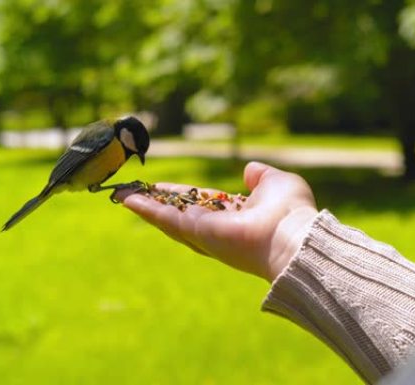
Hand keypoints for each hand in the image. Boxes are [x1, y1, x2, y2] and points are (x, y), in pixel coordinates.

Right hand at [121, 162, 317, 281]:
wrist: (293, 235)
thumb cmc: (291, 211)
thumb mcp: (277, 183)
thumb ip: (261, 176)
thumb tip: (249, 169)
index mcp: (237, 215)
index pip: (202, 203)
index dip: (180, 195)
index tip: (160, 188)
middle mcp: (218, 228)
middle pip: (179, 214)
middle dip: (155, 203)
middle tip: (130, 192)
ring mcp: (205, 233)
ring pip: (168, 219)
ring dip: (144, 206)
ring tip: (121, 195)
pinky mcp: (197, 233)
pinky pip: (167, 220)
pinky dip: (146, 209)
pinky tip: (127, 199)